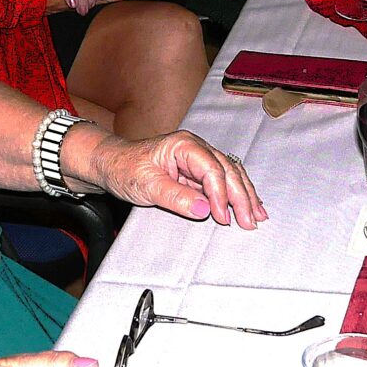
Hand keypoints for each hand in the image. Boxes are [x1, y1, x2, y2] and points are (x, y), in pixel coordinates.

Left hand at [81, 128, 266, 228]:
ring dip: (244, 195)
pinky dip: (235, 194)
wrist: (110, 163)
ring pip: (230, 174)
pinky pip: (221, 181)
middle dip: (241, 197)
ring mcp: (198, 158)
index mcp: (184, 145)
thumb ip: (176, 197)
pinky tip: (246, 205)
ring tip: (257, 215)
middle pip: (228, 171)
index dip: (220, 194)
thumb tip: (204, 208)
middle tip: (250, 221)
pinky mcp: (196, 171)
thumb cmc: (124, 168)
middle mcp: (195, 148)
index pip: (212, 170)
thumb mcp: (146, 185)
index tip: (222, 217)